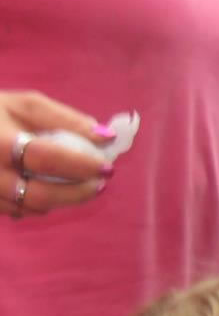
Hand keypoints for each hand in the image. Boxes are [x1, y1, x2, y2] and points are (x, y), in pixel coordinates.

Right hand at [1, 90, 111, 217]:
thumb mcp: (25, 104)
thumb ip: (65, 119)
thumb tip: (105, 137)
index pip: (45, 158)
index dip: (80, 165)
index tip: (106, 167)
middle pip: (38, 194)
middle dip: (76, 192)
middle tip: (100, 184)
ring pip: (28, 207)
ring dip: (62, 201)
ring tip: (83, 187)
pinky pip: (15, 211)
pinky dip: (39, 204)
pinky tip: (53, 190)